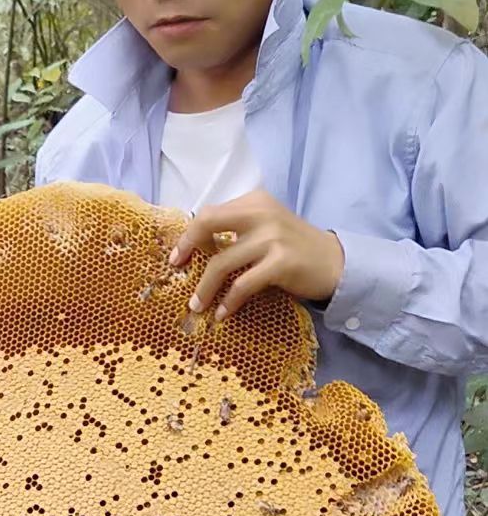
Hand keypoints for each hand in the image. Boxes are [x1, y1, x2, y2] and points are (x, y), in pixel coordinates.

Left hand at [169, 190, 344, 320]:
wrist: (335, 263)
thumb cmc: (294, 249)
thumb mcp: (266, 229)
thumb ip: (237, 231)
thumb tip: (196, 249)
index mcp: (254, 201)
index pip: (210, 213)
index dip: (189, 235)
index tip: (178, 256)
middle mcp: (261, 213)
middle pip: (208, 223)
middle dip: (187, 246)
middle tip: (178, 269)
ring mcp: (272, 237)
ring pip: (222, 262)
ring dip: (205, 288)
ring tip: (197, 306)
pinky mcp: (281, 262)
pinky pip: (243, 285)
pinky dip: (229, 302)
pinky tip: (223, 314)